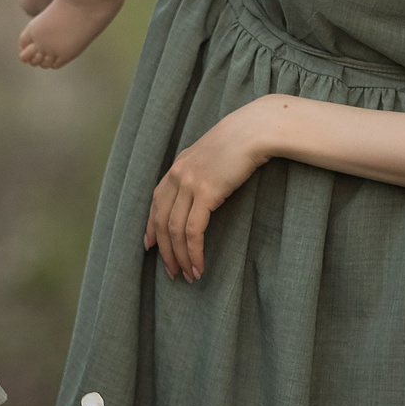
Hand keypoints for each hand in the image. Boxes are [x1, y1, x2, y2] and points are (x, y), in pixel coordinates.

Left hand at [145, 98, 275, 280]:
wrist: (255, 130)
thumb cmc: (241, 142)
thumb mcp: (212, 156)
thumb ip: (201, 172)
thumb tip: (202, 192)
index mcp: (178, 166)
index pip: (156, 201)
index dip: (150, 226)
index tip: (150, 246)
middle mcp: (177, 175)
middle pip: (161, 220)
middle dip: (165, 250)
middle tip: (172, 272)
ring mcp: (189, 183)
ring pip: (174, 230)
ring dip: (180, 257)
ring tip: (188, 275)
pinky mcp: (205, 192)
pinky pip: (193, 230)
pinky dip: (193, 251)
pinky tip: (199, 265)